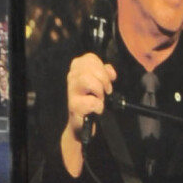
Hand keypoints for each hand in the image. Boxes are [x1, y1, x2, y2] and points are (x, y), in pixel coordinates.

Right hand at [60, 51, 115, 175]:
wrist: (82, 124)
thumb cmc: (90, 102)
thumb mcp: (99, 83)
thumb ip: (105, 73)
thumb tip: (111, 71)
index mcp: (77, 68)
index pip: (91, 58)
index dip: (102, 68)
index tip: (108, 79)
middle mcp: (72, 77)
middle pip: (90, 67)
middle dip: (103, 79)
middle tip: (106, 91)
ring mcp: (71, 91)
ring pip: (88, 80)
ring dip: (99, 91)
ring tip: (100, 99)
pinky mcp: (74, 106)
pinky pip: (91, 101)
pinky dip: (98, 106)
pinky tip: (97, 109)